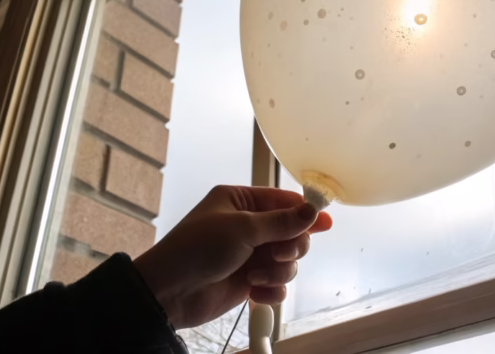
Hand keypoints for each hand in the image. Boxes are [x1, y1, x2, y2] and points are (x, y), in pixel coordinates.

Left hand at [133, 185, 331, 328]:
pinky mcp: (249, 281)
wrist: (169, 292)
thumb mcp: (241, 229)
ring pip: (287, 261)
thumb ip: (281, 222)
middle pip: (292, 233)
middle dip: (290, 247)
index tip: (325, 223)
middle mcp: (247, 226)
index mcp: (241, 202)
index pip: (283, 201)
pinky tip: (254, 292)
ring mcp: (249, 254)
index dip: (305, 212)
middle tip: (277, 253)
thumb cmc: (196, 249)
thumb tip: (313, 211)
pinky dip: (271, 290)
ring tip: (256, 276)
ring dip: (278, 271)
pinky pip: (278, 284)